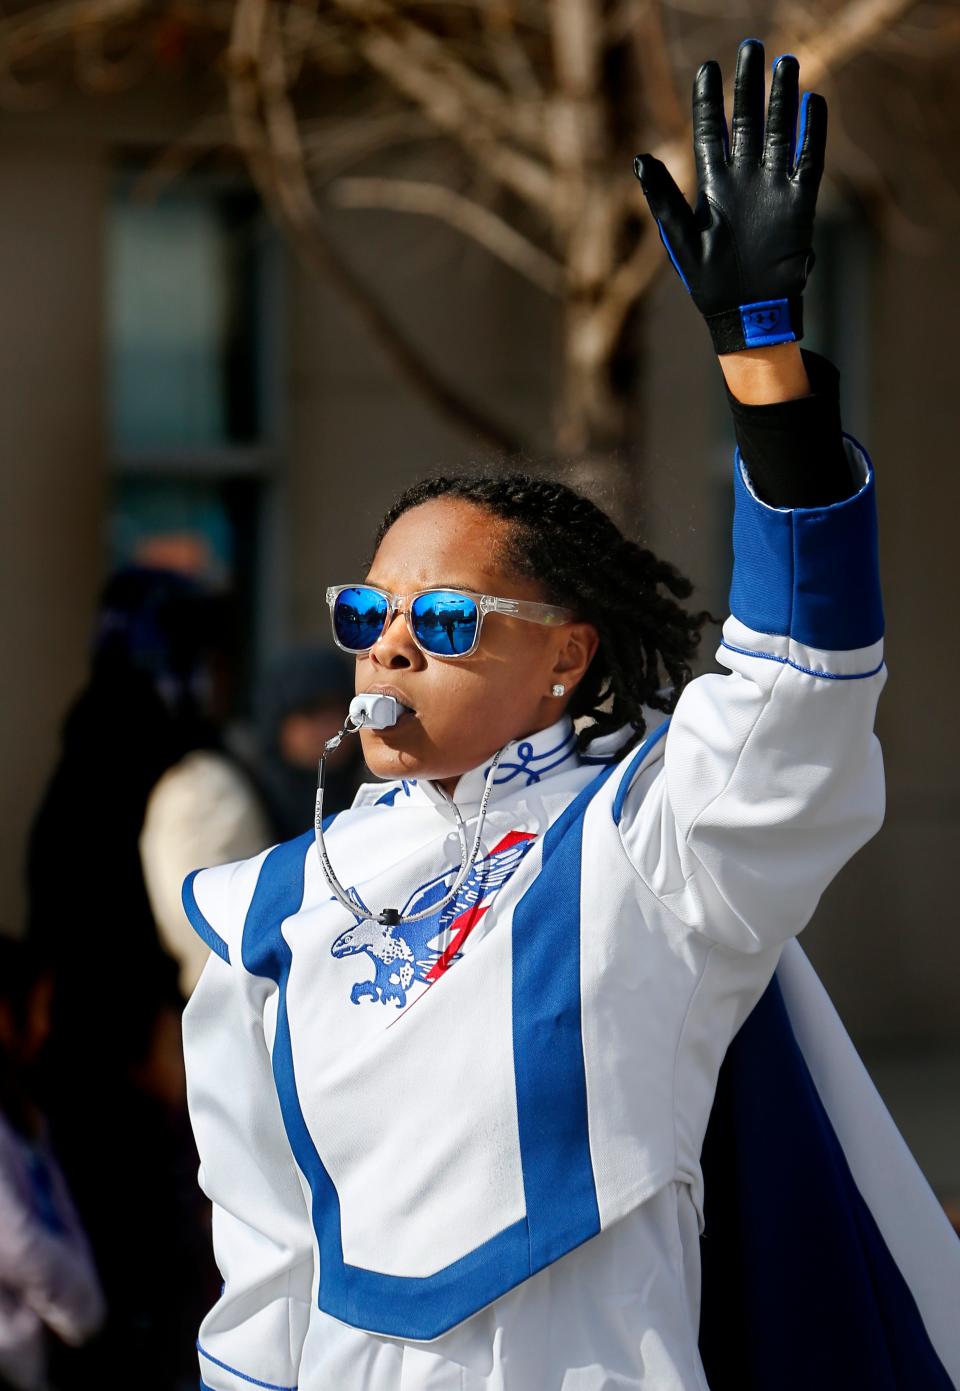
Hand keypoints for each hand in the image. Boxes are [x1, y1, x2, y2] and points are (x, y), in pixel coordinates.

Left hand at [634, 39, 826, 354]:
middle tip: (751, 46)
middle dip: (748, 85)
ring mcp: (771, 187)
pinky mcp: (798, 202)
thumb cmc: (708, 282)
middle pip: (746, 120)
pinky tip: (813, 103)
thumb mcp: (681, 239)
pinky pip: (807, 159)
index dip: (708, 99)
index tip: (707, 67)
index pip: (709, 131)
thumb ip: (663, 198)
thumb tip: (638, 159)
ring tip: (786, 62)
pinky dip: (812, 132)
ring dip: (782, 98)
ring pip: (778, 130)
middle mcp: (742, 179)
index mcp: (711, 185)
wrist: (747, 313)